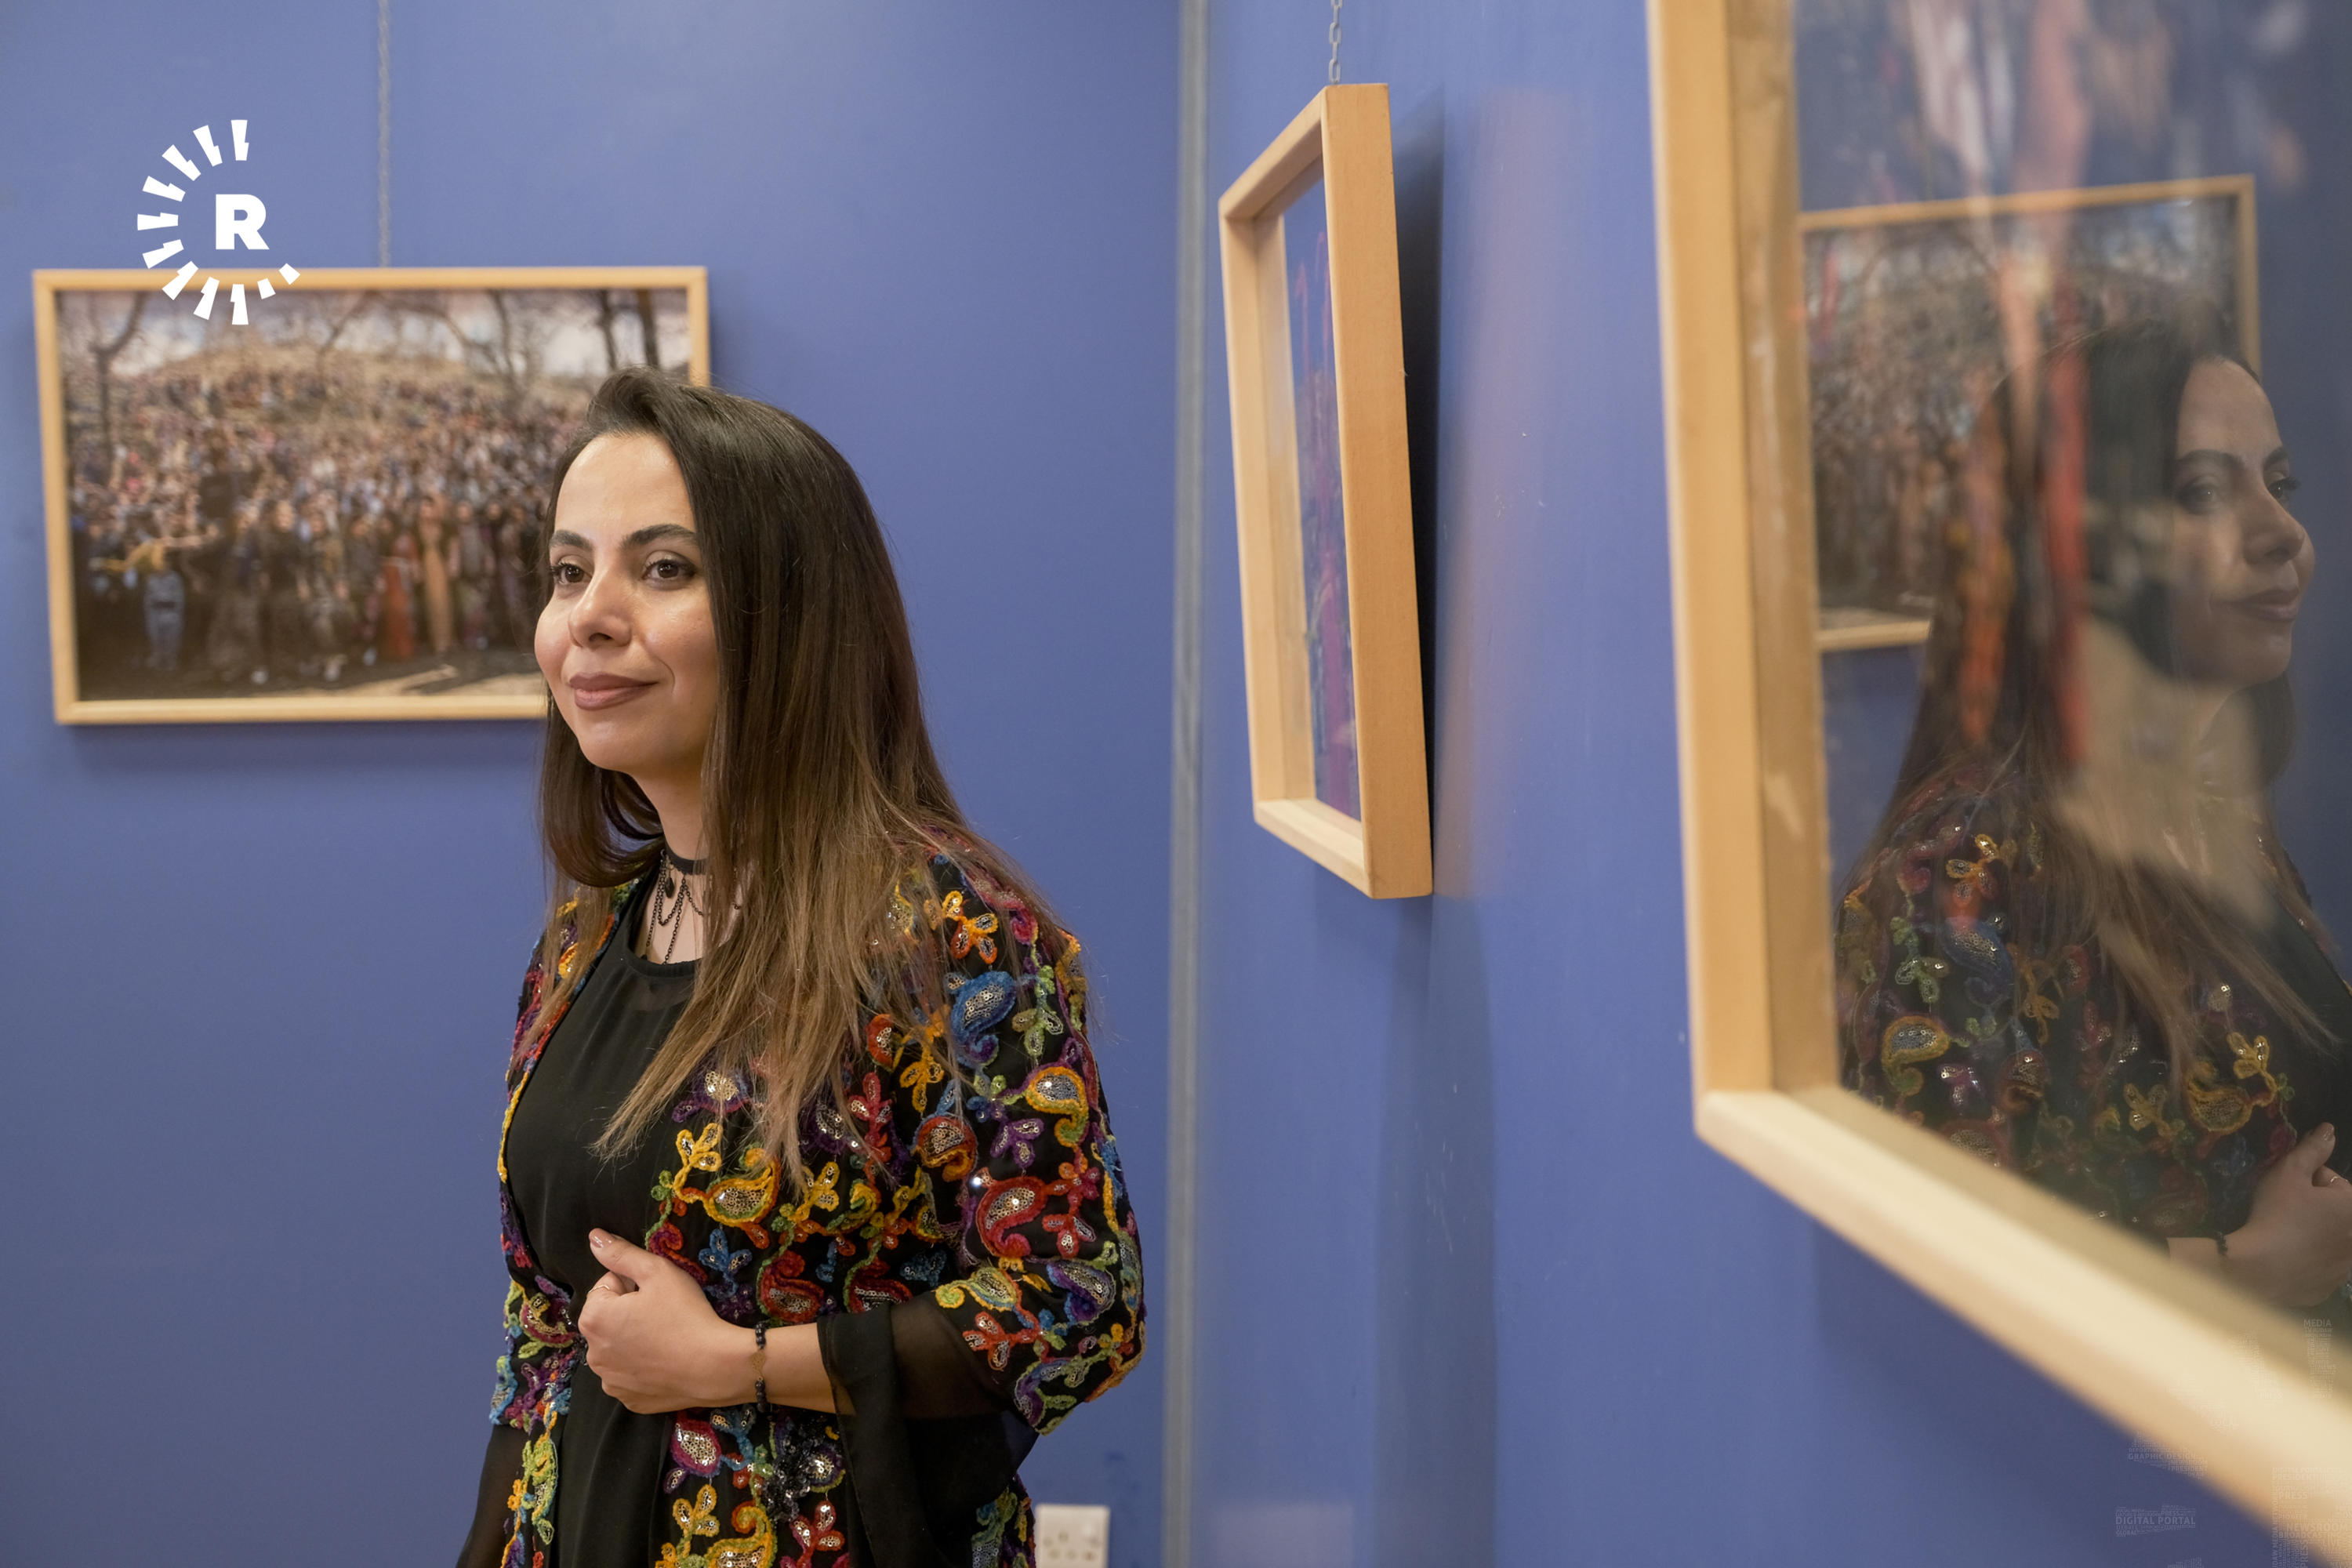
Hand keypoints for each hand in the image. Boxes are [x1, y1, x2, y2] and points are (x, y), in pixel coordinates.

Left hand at [574, 1228, 752, 1414]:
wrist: (714, 1367)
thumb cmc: (685, 1314)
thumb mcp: (657, 1272)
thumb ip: (621, 1253)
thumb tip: (593, 1236)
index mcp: (594, 1319)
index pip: (608, 1286)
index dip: (635, 1284)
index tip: (658, 1293)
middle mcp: (592, 1354)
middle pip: (610, 1319)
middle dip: (630, 1313)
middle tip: (665, 1314)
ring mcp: (610, 1382)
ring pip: (619, 1349)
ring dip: (633, 1341)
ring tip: (667, 1338)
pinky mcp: (629, 1400)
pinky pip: (630, 1376)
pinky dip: (643, 1368)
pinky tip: (666, 1362)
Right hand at [2225, 1124, 2351, 1307]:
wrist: (2259, 1269)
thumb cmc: (2276, 1215)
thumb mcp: (2288, 1173)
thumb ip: (2312, 1150)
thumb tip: (2329, 1129)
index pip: (2334, 1183)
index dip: (2308, 1180)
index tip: (2288, 1188)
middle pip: (2336, 1212)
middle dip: (2316, 1207)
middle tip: (2286, 1209)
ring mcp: (2346, 1266)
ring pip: (2332, 1240)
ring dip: (2316, 1233)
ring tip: (2286, 1234)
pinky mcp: (2331, 1286)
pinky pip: (2323, 1266)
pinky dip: (2310, 1260)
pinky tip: (2288, 1257)